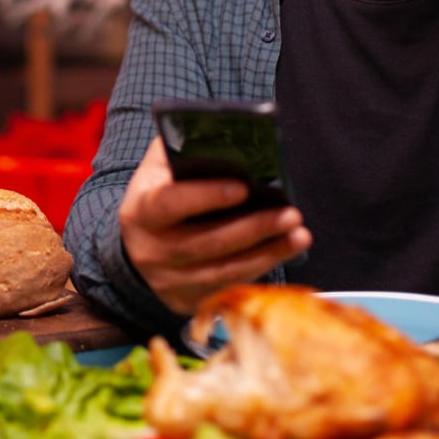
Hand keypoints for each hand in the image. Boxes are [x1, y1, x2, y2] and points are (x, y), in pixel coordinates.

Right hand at [118, 136, 310, 314]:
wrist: (138, 242)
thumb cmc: (160, 193)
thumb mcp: (160, 168)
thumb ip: (185, 150)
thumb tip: (230, 137)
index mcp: (140, 210)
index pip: (170, 203)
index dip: (207, 196)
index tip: (244, 187)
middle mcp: (149, 250)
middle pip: (206, 243)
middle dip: (253, 228)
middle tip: (291, 213)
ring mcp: (167, 281)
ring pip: (223, 271)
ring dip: (266, 253)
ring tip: (299, 235)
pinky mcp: (186, 301)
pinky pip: (228, 288)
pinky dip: (260, 270)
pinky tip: (282, 252)